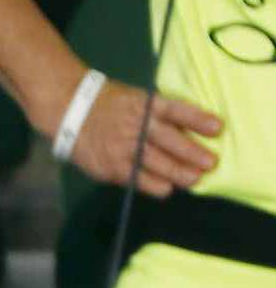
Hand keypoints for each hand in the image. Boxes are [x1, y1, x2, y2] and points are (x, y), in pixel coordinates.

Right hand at [65, 75, 223, 195]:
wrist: (70, 109)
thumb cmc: (111, 104)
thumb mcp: (136, 99)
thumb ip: (158, 115)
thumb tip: (188, 131)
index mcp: (144, 104)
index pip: (175, 110)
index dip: (197, 119)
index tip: (218, 128)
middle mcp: (135, 125)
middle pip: (169, 140)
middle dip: (192, 152)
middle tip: (211, 163)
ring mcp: (123, 147)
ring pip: (156, 163)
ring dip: (179, 173)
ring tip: (195, 179)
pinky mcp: (112, 166)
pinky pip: (138, 179)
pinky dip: (156, 185)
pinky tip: (167, 188)